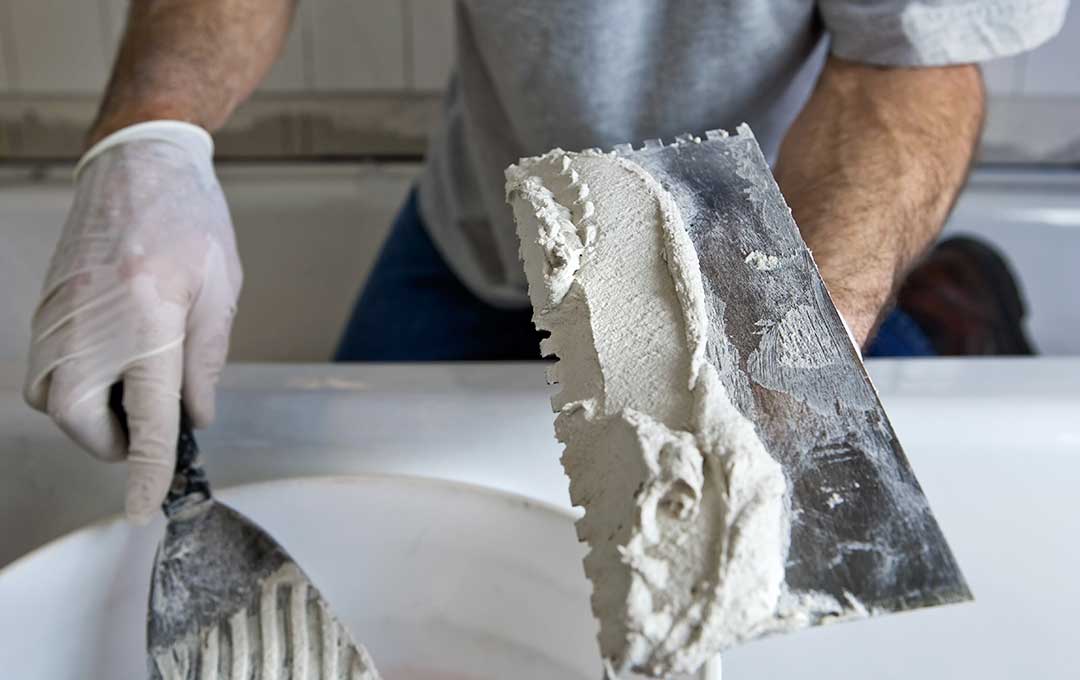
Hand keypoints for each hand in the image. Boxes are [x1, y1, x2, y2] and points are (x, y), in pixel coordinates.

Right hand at [24, 122, 241, 523]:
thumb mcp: (220, 290)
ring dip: (92, 413)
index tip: (146, 508)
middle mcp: (91, 328)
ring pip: (55, 401)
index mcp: (147, 324)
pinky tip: (115, 358)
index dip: (148, 473)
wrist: (136, 162)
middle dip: (113, 441)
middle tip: (150, 422)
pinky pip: (48, 369)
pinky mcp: (45, 310)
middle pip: (80, 423)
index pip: (146, 423)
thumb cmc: (189, 219)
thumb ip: (207, 361)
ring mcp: (58, 319)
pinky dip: (77, 383)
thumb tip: (194, 418)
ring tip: (135, 384)